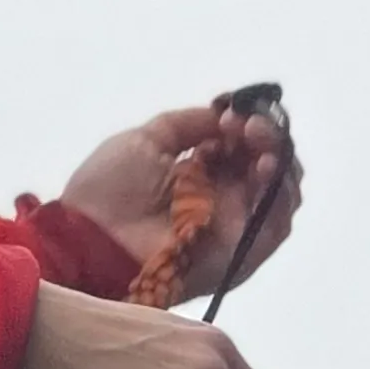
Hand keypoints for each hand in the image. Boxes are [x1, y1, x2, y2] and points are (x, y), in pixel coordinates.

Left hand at [57, 97, 300, 300]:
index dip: (247, 126)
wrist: (89, 239)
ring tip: (258, 144)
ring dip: (278, 161)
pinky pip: (276, 227)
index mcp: (199, 176)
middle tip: (249, 126)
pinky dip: (280, 195)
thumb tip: (222, 113)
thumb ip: (185, 124)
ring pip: (279, 195)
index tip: (233, 114)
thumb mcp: (144, 141)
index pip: (242, 149)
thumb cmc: (108, 190)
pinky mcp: (239, 255)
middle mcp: (221, 202)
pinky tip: (265, 167)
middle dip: (267, 138)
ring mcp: (233, 230)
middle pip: (267, 168)